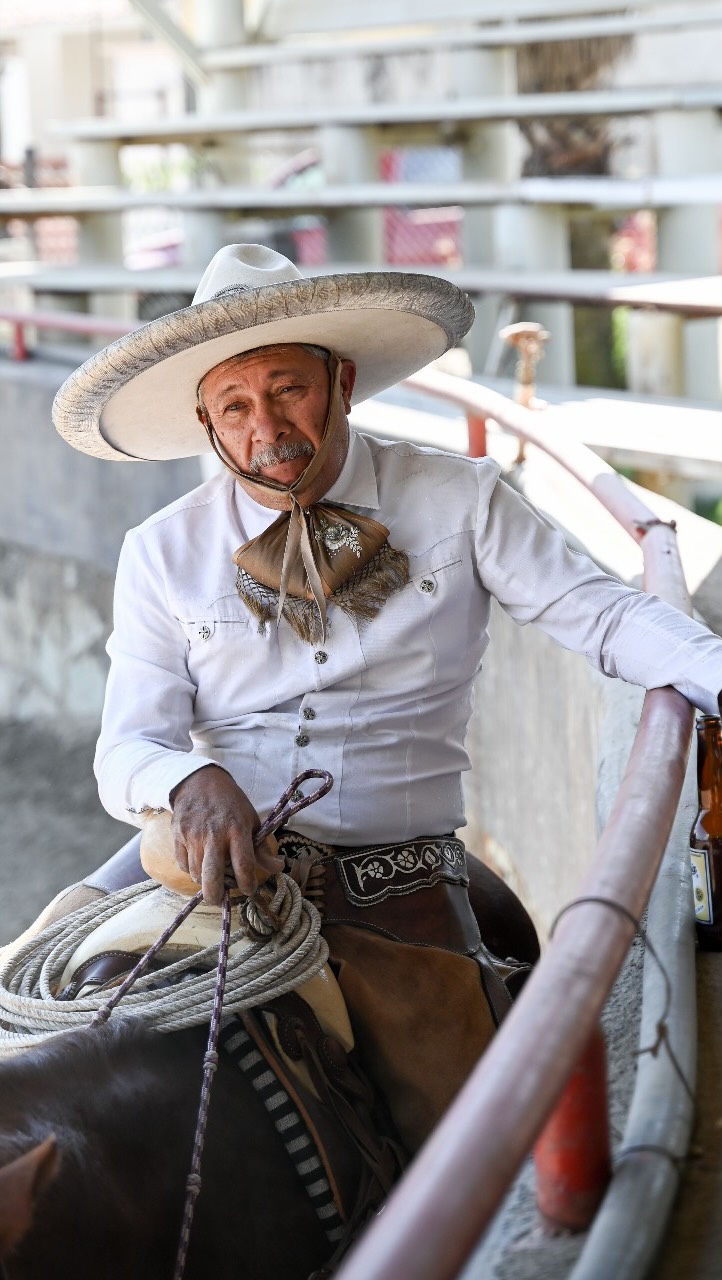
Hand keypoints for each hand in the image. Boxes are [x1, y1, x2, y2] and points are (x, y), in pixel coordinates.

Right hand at [169, 766, 282, 905]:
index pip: (243, 866)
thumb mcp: (251, 819)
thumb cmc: (231, 802)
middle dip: (217, 896)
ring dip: (205, 882)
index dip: (247, 884)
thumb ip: (261, 848)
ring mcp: (193, 835)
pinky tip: (200, 864)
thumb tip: (277, 868)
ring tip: (213, 879)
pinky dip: (191, 870)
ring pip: (196, 873)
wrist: (199, 781)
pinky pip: (182, 864)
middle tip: (220, 900)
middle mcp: (213, 834)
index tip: (249, 890)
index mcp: (237, 829)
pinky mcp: (178, 835)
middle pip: (212, 877)